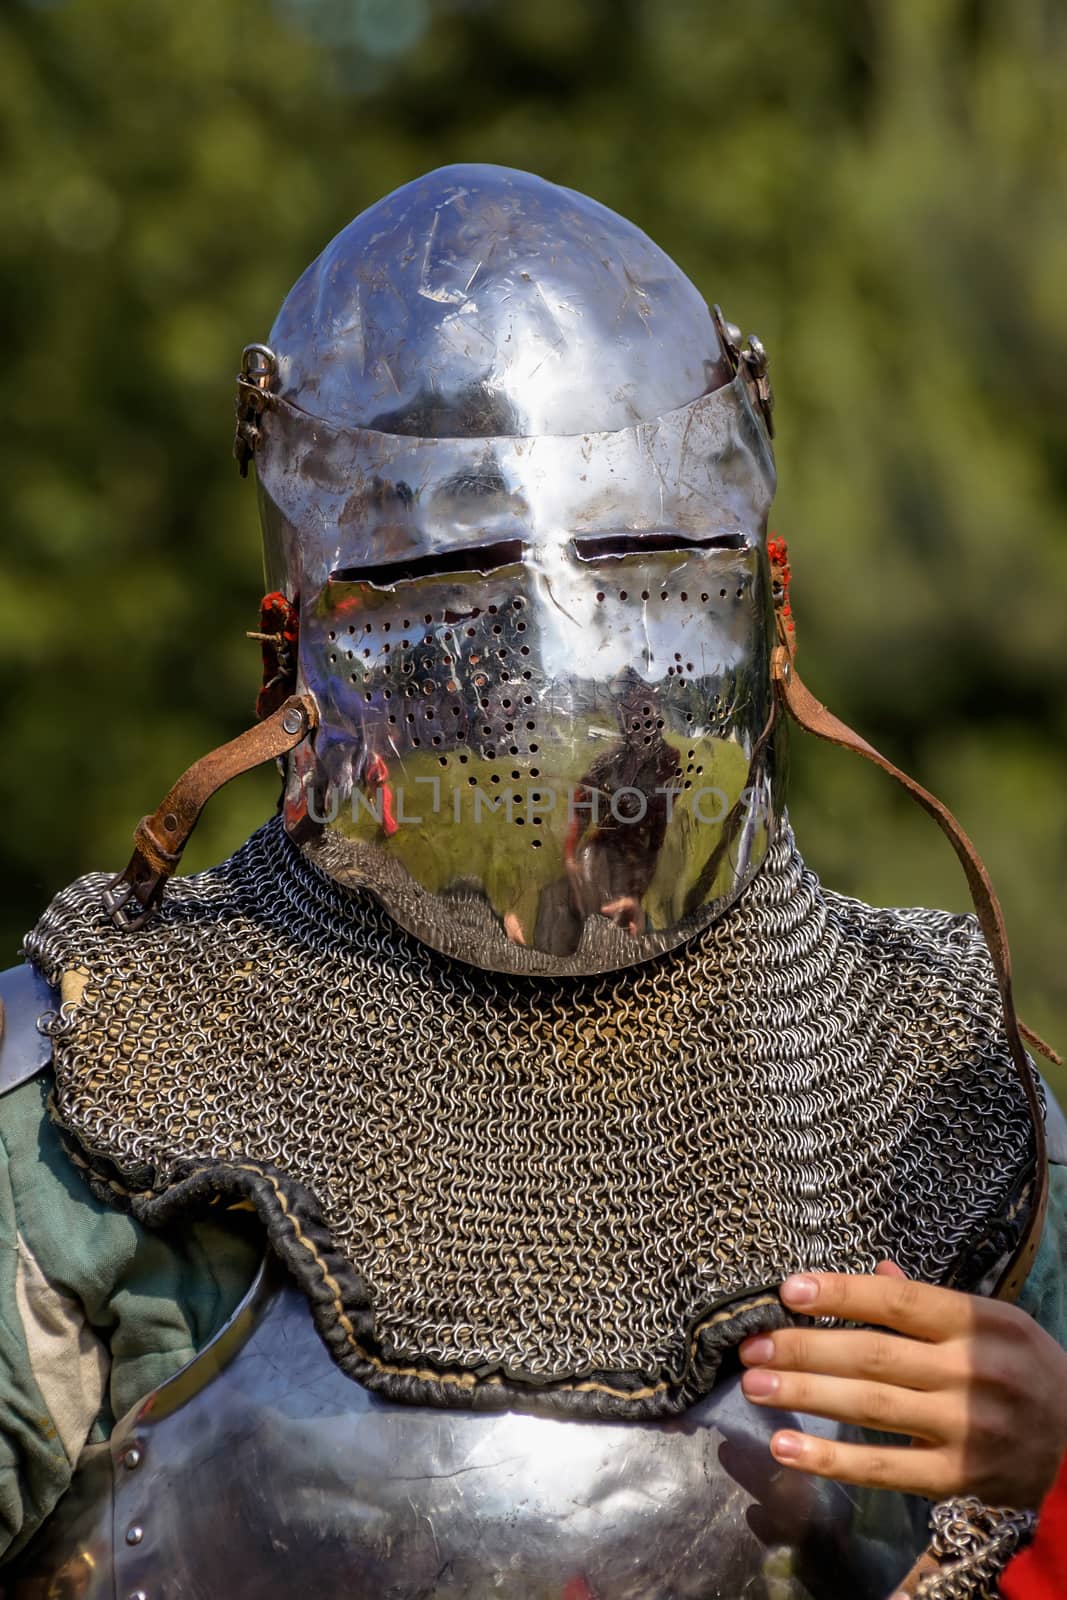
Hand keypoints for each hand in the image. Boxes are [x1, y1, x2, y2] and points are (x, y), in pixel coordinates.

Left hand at [739, 1263, 1066, 1507]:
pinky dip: (832, 1459)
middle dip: (805, 1347)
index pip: (897, 1301)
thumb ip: (932, 1302)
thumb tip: (876, 1271)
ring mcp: (966, 1428)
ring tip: (755, 1384)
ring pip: (870, 1406)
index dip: (840, 1293)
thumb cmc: (1031, 1374)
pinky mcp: (960, 1479)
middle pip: (873, 1354)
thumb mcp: (997, 1325)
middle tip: (750, 1345)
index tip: (788, 1290)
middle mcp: (973, 1372)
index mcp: (980, 1322)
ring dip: (805, 1393)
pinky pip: (885, 1468)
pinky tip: (788, 1447)